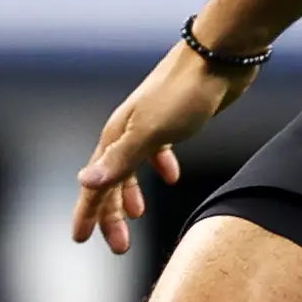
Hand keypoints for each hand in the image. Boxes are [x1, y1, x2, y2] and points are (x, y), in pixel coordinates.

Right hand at [71, 38, 256, 255]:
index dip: (88, 212)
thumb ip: (121, 159)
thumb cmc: (186, 93)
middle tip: (119, 246)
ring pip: (133, 166)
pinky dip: (160, 166)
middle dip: (112, 213)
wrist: (220, 55)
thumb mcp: (152, 132)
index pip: (96, 183)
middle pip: (113, 179)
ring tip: (138, 216)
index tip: (81, 240)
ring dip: (132, 192)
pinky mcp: (175, 119)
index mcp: (117, 135)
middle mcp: (128, 130)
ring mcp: (151, 124)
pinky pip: (158, 149)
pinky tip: (172, 176)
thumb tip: (84, 183)